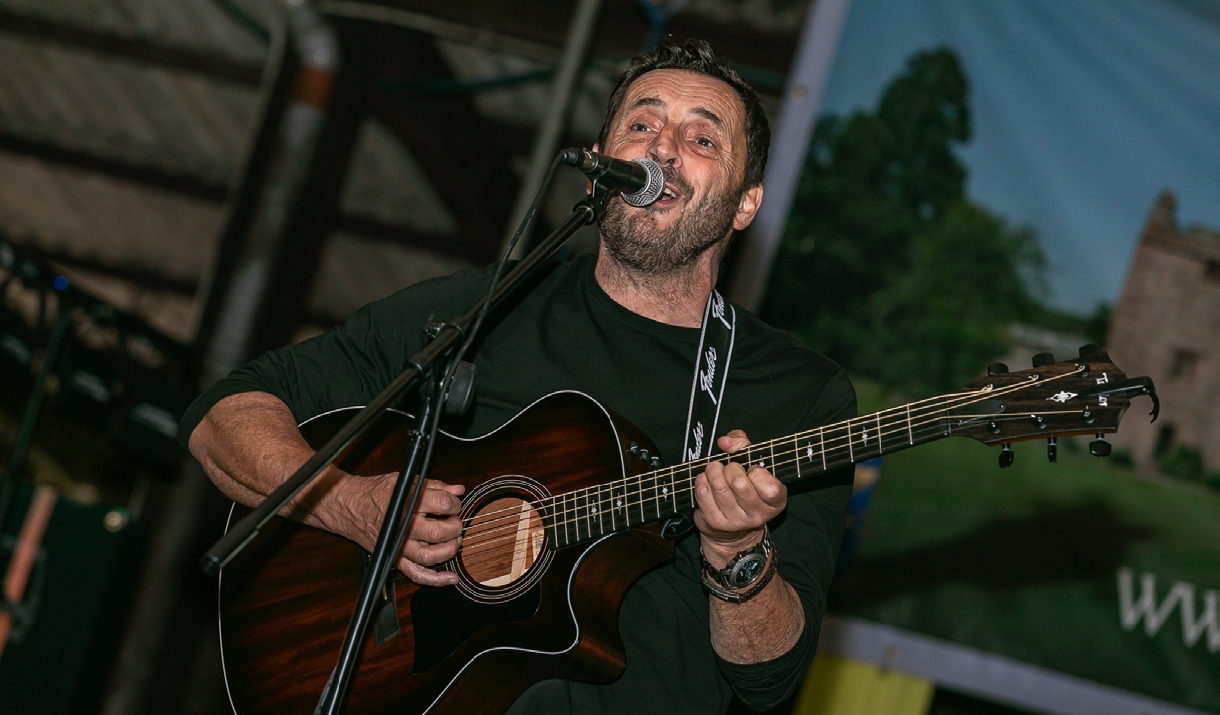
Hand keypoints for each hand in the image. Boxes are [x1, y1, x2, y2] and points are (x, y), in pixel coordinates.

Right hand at [340, 475, 464, 586]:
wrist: (350, 506)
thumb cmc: (376, 492)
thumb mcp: (408, 481)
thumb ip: (436, 486)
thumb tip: (458, 490)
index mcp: (408, 503)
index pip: (443, 505)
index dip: (454, 504)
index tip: (454, 504)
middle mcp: (403, 526)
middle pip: (438, 532)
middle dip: (454, 528)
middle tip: (455, 522)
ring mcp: (399, 545)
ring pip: (429, 556)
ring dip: (448, 551)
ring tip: (454, 541)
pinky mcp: (395, 558)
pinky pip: (416, 574)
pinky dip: (435, 579)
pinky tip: (450, 577)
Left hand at [693, 430, 785, 566]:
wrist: (732, 532)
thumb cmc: (744, 489)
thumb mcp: (752, 465)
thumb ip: (742, 444)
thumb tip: (725, 442)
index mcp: (775, 502)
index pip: (770, 487)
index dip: (757, 472)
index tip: (751, 469)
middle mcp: (758, 515)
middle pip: (739, 483)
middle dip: (730, 468)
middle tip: (729, 468)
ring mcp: (736, 521)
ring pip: (719, 486)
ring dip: (713, 471)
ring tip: (715, 470)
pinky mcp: (715, 522)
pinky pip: (703, 493)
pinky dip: (701, 480)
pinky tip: (706, 480)